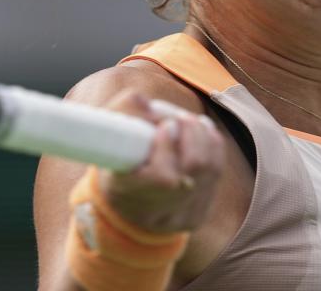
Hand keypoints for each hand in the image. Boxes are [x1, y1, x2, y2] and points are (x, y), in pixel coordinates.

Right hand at [98, 90, 224, 233]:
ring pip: (208, 169)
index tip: (165, 124)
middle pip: (194, 168)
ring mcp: (180, 217)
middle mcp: (157, 213)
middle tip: (180, 117)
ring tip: (189, 120)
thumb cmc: (114, 163)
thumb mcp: (105, 140)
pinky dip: (212, 146)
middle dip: (192, 134)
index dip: (168, 147)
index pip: (164, 177)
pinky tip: (201, 132)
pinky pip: (215, 173)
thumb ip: (124, 113)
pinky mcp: (196, 215)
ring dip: (202, 136)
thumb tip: (148, 103)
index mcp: (127, 194)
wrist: (120, 210)